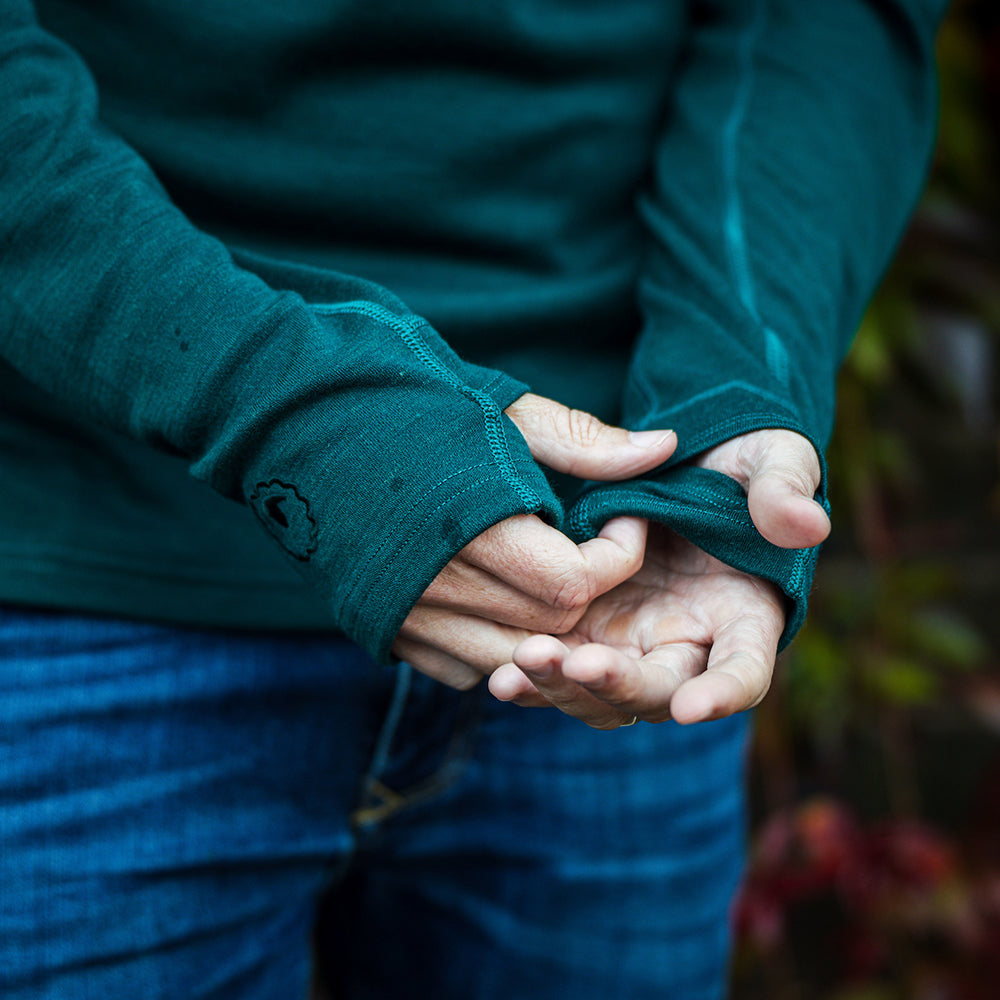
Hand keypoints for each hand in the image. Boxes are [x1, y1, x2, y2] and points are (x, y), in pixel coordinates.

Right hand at [392, 394, 676, 689]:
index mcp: (469, 525)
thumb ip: (584, 441)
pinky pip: (462, 668)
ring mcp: (403, 614)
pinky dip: (494, 644)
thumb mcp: (503, 409)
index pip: (574, 581)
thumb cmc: (408, 401)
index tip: (620, 520)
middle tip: (586, 544)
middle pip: (549, 624)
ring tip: (546, 572)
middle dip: (586, 590)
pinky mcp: (382, 629)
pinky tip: (496, 599)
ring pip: (510, 657)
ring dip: (543, 627)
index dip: (616, 555)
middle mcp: (433, 584)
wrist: (300, 417)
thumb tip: (664, 448)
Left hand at [488, 428, 830, 727]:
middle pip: (658, 692)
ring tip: (519, 667)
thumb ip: (782, 488)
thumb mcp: (767, 459)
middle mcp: (688, 643)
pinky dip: (533, 681)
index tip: (692, 708)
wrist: (676, 456)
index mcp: (744, 614)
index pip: (744, 669)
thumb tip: (806, 525)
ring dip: (564, 690)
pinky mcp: (588, 633)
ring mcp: (634, 643)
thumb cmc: (739, 457)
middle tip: (577, 664)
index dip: (723, 692)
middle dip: (619, 686)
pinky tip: (499, 678)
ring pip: (602, 696)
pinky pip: (563, 673)